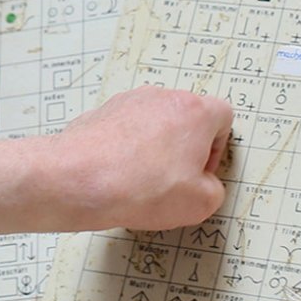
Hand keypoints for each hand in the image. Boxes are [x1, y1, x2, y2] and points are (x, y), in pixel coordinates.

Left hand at [54, 86, 233, 230]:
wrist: (78, 179)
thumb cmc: (138, 186)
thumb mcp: (200, 203)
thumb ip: (213, 189)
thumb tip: (203, 186)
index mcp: (193, 110)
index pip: (222, 116)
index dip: (217, 147)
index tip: (202, 170)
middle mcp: (160, 97)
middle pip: (185, 118)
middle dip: (184, 149)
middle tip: (175, 179)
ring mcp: (127, 102)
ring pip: (154, 123)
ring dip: (154, 149)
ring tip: (143, 181)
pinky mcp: (101, 112)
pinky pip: (125, 129)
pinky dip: (127, 149)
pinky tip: (120, 176)